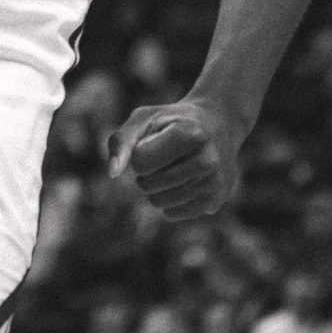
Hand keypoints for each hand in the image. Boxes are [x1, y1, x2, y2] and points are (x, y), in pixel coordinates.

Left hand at [107, 98, 247, 220]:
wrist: (219, 124)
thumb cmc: (172, 122)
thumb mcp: (145, 119)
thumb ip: (122, 141)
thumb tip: (112, 173)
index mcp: (190, 134)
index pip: (140, 162)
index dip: (139, 152)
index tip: (155, 140)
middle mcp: (207, 160)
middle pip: (148, 185)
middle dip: (147, 172)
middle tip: (166, 155)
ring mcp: (214, 183)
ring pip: (158, 203)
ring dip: (157, 188)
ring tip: (175, 167)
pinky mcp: (215, 201)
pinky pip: (171, 213)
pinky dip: (169, 200)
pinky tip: (185, 181)